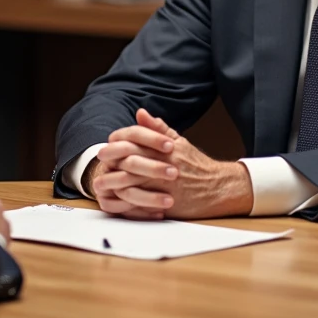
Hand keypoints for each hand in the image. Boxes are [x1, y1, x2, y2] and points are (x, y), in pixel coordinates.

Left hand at [95, 109, 252, 219]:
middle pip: (129, 162)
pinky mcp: (166, 204)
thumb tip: (140, 113)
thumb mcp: (179, 142)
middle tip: (98, 164)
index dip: (117, 144)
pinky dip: (125, 203)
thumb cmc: (197, 165)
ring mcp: (164, 186)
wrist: (219, 188)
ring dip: (113, 184)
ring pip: (132, 184)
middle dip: (111, 164)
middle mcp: (163, 165)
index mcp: (164, 149)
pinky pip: (140, 204)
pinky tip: (116, 201)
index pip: (134, 142)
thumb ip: (158, 128)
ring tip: (101, 185)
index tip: (106, 147)